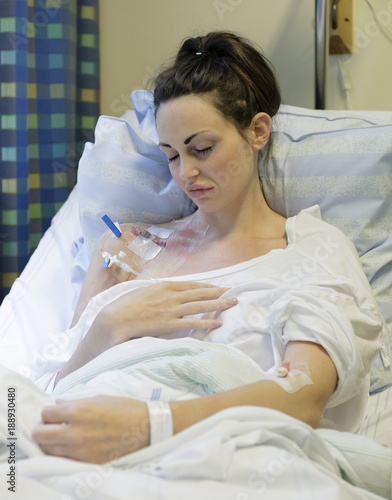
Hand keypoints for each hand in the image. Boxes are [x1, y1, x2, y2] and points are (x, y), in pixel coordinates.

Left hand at [32, 396, 149, 463]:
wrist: (147, 429)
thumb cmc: (126, 409)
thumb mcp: (100, 398)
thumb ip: (75, 402)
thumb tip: (58, 405)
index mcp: (79, 410)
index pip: (46, 413)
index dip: (48, 413)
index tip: (54, 414)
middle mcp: (75, 431)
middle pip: (40, 434)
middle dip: (42, 429)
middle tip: (51, 427)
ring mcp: (80, 450)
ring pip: (48, 450)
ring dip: (51, 443)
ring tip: (62, 438)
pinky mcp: (87, 463)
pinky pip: (64, 461)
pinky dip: (64, 455)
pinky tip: (73, 448)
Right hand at [98, 281, 237, 343]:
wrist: (116, 318)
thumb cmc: (126, 305)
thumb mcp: (143, 291)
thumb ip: (157, 290)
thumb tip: (164, 290)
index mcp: (164, 286)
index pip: (191, 285)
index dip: (206, 287)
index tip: (218, 287)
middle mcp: (171, 296)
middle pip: (200, 293)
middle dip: (218, 292)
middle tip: (233, 292)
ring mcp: (171, 310)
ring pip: (200, 306)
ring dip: (218, 304)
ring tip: (232, 303)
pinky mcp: (169, 324)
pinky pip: (192, 323)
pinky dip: (206, 322)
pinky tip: (217, 323)